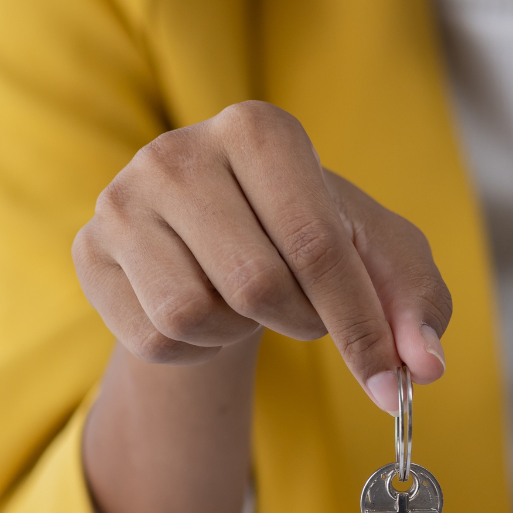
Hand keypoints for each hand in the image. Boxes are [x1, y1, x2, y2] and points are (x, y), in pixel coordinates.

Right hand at [73, 101, 450, 411]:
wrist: (218, 237)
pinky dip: (194, 347)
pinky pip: (153, 338)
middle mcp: (178, 152)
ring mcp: (121, 200)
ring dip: (240, 333)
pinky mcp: (89, 252)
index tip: (388, 382)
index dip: (359, 324)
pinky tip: (203, 311)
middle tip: (307, 314)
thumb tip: (423, 367)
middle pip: (257, 283)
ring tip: (248, 304)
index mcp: (258, 130)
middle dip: (301, 323)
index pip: (316, 244)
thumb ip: (414, 304)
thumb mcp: (377, 256)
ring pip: (194, 314)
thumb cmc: (309, 238)